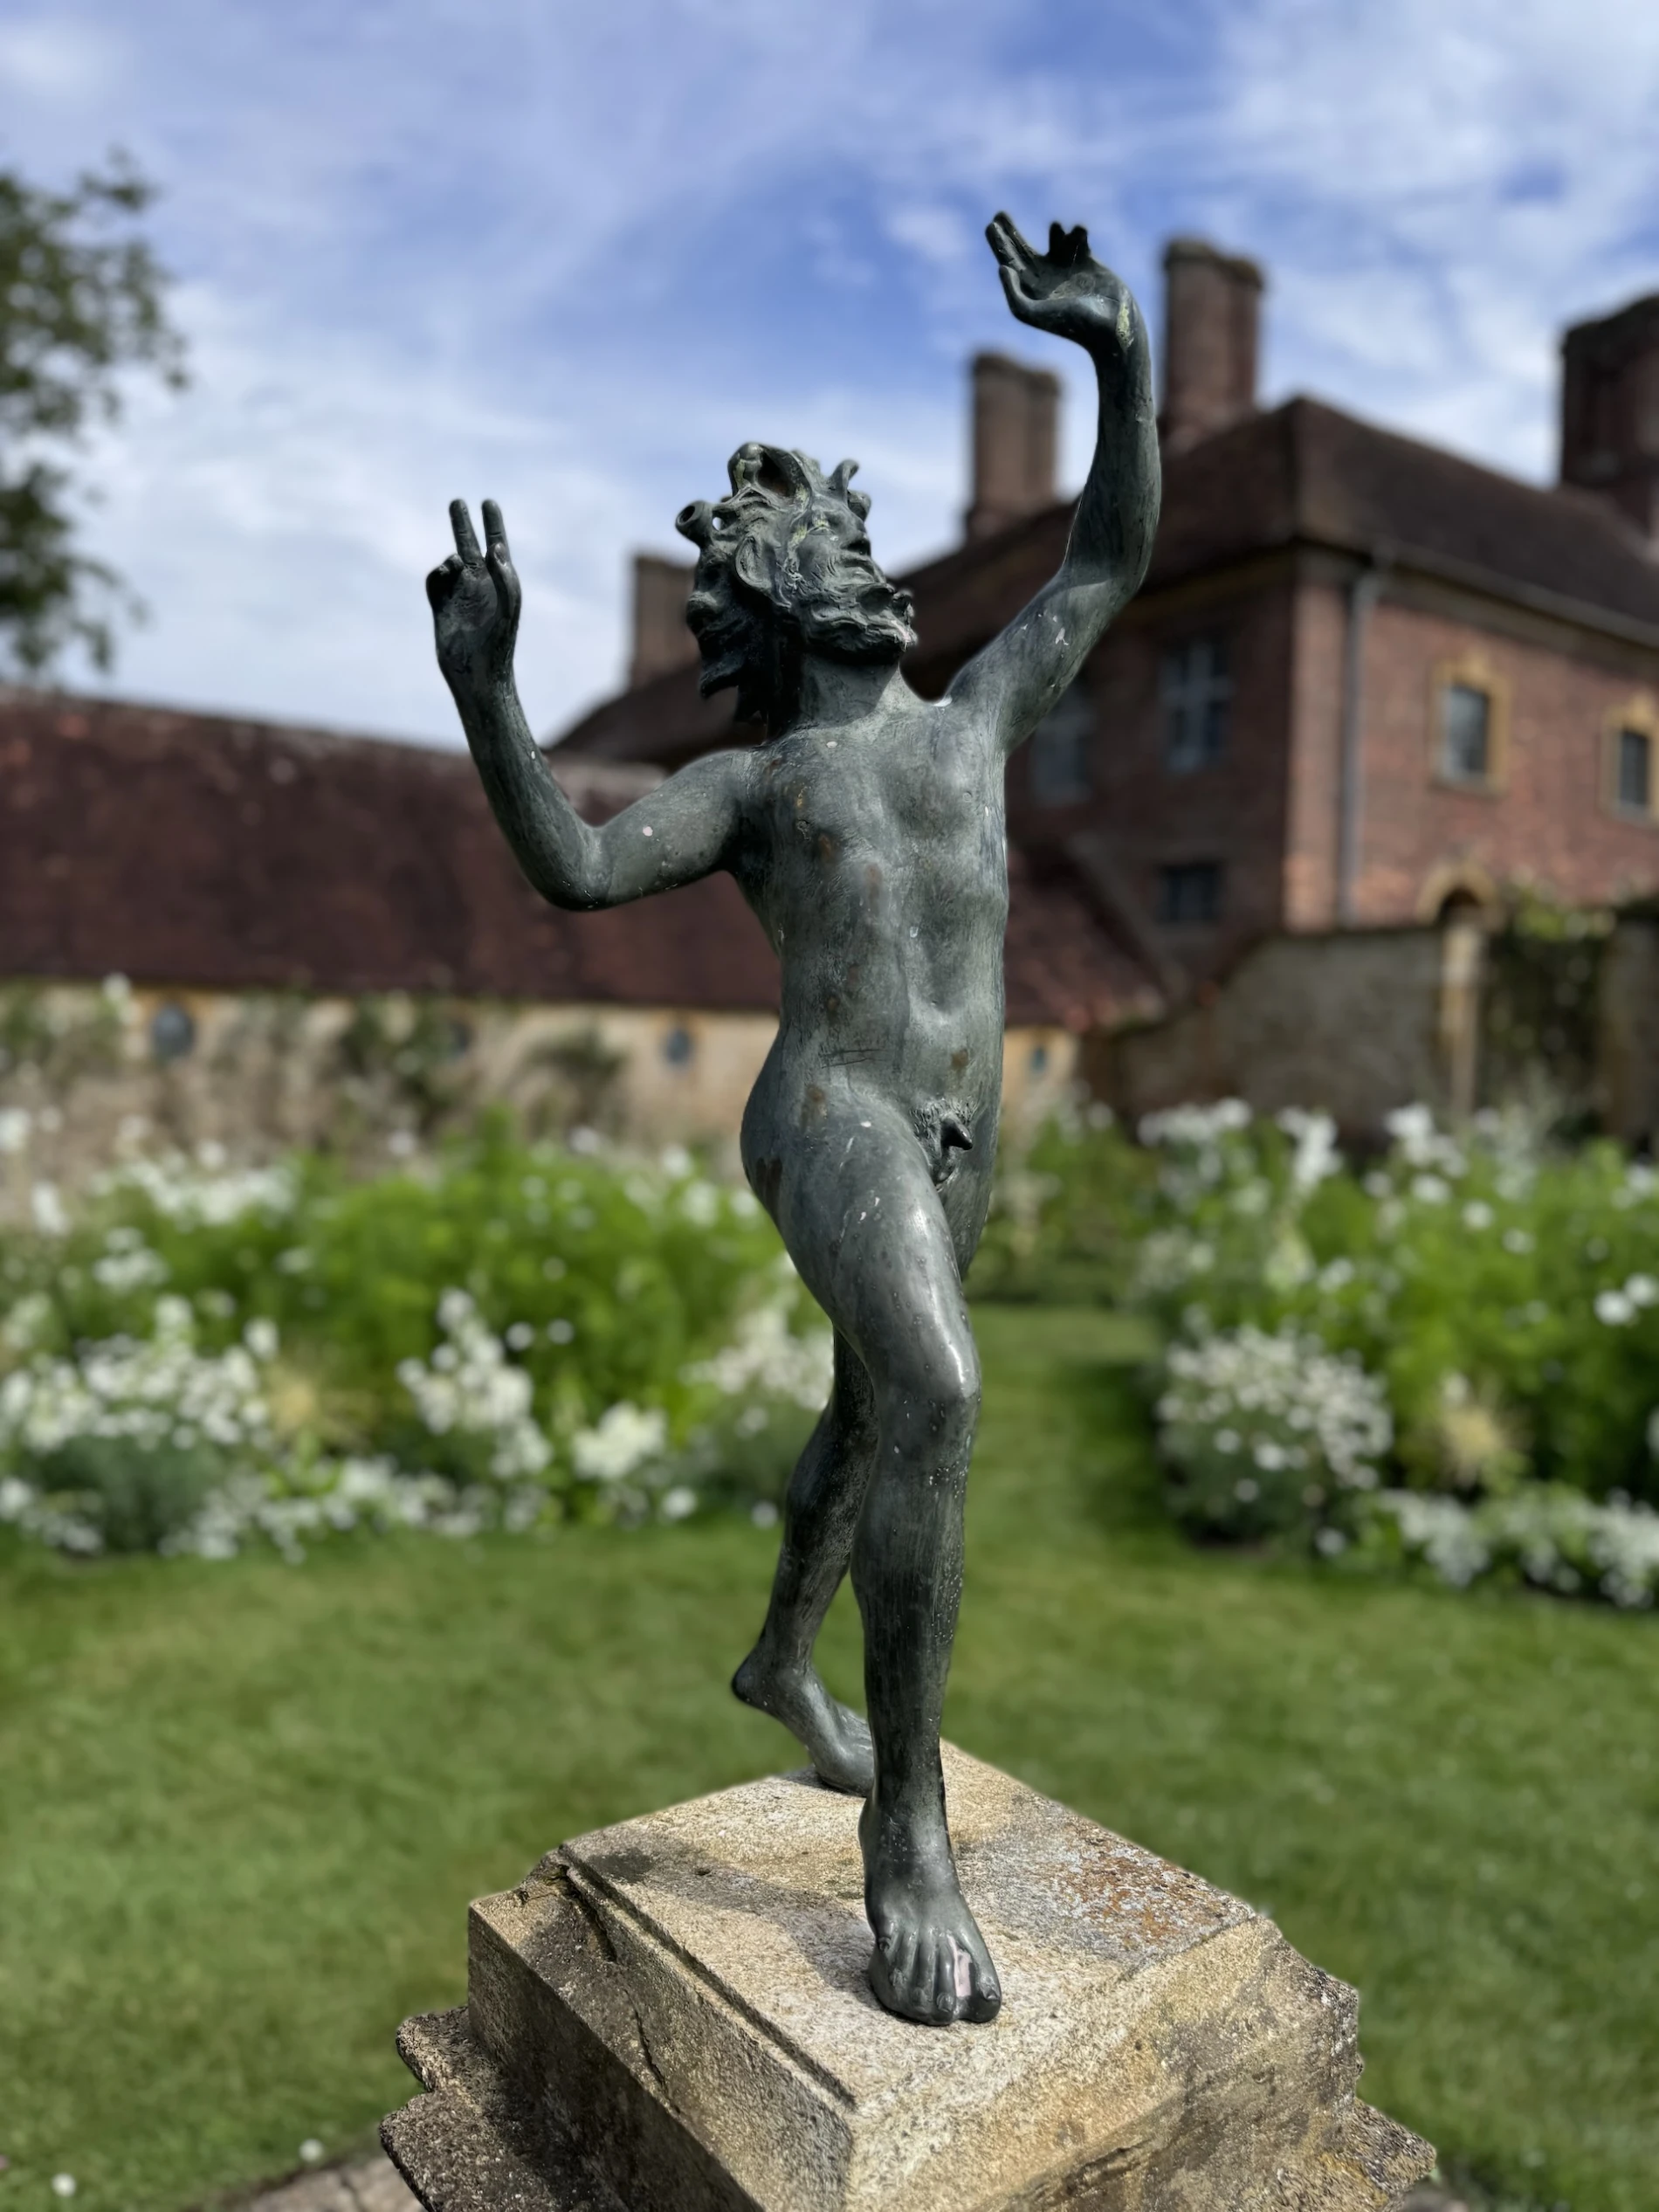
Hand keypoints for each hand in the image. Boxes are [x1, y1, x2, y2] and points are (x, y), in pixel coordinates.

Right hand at [427, 498, 520, 697]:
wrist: (477, 670)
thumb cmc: (499, 638)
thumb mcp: (508, 602)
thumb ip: (505, 573)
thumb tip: (495, 548)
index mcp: (500, 581)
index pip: (496, 544)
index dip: (492, 523)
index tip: (488, 503)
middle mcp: (479, 584)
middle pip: (468, 545)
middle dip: (462, 524)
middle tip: (457, 502)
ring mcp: (459, 594)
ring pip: (449, 563)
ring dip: (450, 562)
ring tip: (458, 572)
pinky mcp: (441, 606)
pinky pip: (434, 581)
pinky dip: (437, 575)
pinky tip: (444, 577)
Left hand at [986, 214, 1140, 358]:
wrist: (1110, 326)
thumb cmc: (1073, 324)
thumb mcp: (1035, 314)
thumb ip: (1014, 295)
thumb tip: (1002, 268)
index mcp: (1032, 291)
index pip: (1010, 263)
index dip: (999, 244)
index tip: (990, 225)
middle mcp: (1047, 280)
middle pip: (1023, 251)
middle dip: (1011, 233)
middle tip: (999, 213)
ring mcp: (1067, 271)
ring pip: (1054, 243)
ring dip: (1055, 232)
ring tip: (1055, 227)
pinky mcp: (1088, 263)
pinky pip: (1077, 240)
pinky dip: (1076, 233)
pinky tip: (1078, 232)